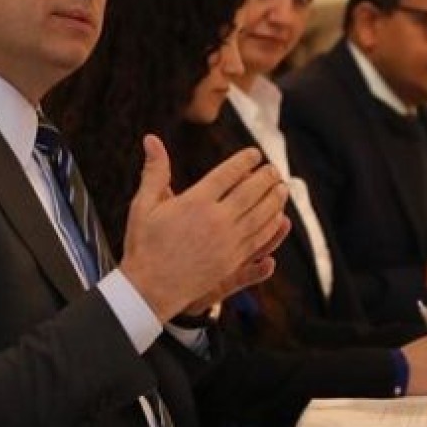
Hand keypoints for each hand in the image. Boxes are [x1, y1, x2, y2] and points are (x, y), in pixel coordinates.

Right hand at [120, 137, 289, 321]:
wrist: (149, 288)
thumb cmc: (144, 244)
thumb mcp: (144, 204)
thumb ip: (154, 171)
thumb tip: (151, 138)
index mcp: (194, 202)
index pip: (228, 174)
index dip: (244, 161)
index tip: (255, 153)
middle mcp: (215, 221)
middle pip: (251, 192)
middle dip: (266, 178)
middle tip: (274, 169)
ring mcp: (227, 243)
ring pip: (261, 215)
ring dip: (275, 199)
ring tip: (282, 188)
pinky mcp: (232, 261)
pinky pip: (259, 239)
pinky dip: (272, 226)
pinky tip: (278, 218)